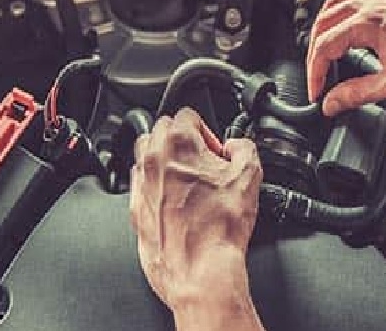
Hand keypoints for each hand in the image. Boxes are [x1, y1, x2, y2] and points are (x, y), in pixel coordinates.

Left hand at [130, 109, 263, 329]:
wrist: (200, 270)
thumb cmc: (220, 228)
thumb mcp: (250, 175)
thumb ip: (244, 147)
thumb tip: (236, 146)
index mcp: (179, 143)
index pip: (188, 114)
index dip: (209, 131)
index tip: (217, 151)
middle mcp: (153, 159)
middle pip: (162, 129)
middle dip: (184, 140)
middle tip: (204, 162)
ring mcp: (140, 184)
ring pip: (147, 154)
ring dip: (166, 158)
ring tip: (188, 179)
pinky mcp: (135, 208)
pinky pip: (141, 183)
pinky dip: (156, 184)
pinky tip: (177, 200)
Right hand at [306, 0, 385, 115]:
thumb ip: (357, 94)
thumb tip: (333, 102)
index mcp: (368, 22)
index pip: (324, 46)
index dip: (315, 72)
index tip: (317, 90)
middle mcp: (371, 2)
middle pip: (323, 22)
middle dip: (314, 51)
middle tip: (317, 75)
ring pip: (335, 5)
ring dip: (324, 29)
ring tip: (324, 52)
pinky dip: (342, 15)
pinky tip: (348, 30)